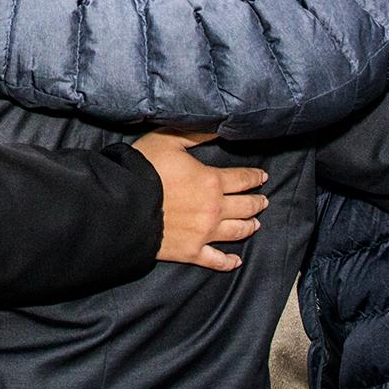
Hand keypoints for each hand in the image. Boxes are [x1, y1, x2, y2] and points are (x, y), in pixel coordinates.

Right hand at [135, 129, 266, 272]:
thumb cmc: (144, 169)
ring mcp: (205, 233)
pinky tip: (236, 261)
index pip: (242, 179)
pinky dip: (228, 261)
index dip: (254, 177)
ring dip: (249, 226)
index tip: (262, 177)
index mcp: (211, 181)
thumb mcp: (169, 140)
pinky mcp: (192, 251)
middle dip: (257, 202)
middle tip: (263, 201)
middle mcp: (214, 209)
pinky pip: (216, 260)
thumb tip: (219, 127)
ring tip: (255, 224)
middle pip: (245, 206)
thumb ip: (196, 134)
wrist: (124, 206)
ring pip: (237, 231)